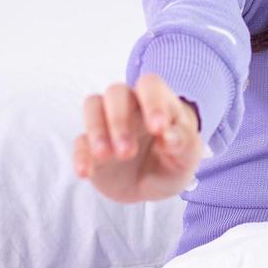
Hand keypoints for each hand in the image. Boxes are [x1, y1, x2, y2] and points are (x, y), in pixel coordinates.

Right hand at [74, 73, 203, 202]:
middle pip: (116, 92)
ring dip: (97, 130)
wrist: (157, 183)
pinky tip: (84, 172)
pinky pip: (80, 141)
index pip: (150, 85)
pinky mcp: (91, 146)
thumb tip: (170, 137)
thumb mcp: (188, 155)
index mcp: (157, 101)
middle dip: (119, 120)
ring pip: (93, 106)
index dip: (152, 101)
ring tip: (105, 156)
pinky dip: (80, 155)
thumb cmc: (175, 158)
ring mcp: (108, 124)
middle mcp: (130, 106)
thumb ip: (183, 142)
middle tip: (128, 152)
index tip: (158, 129)